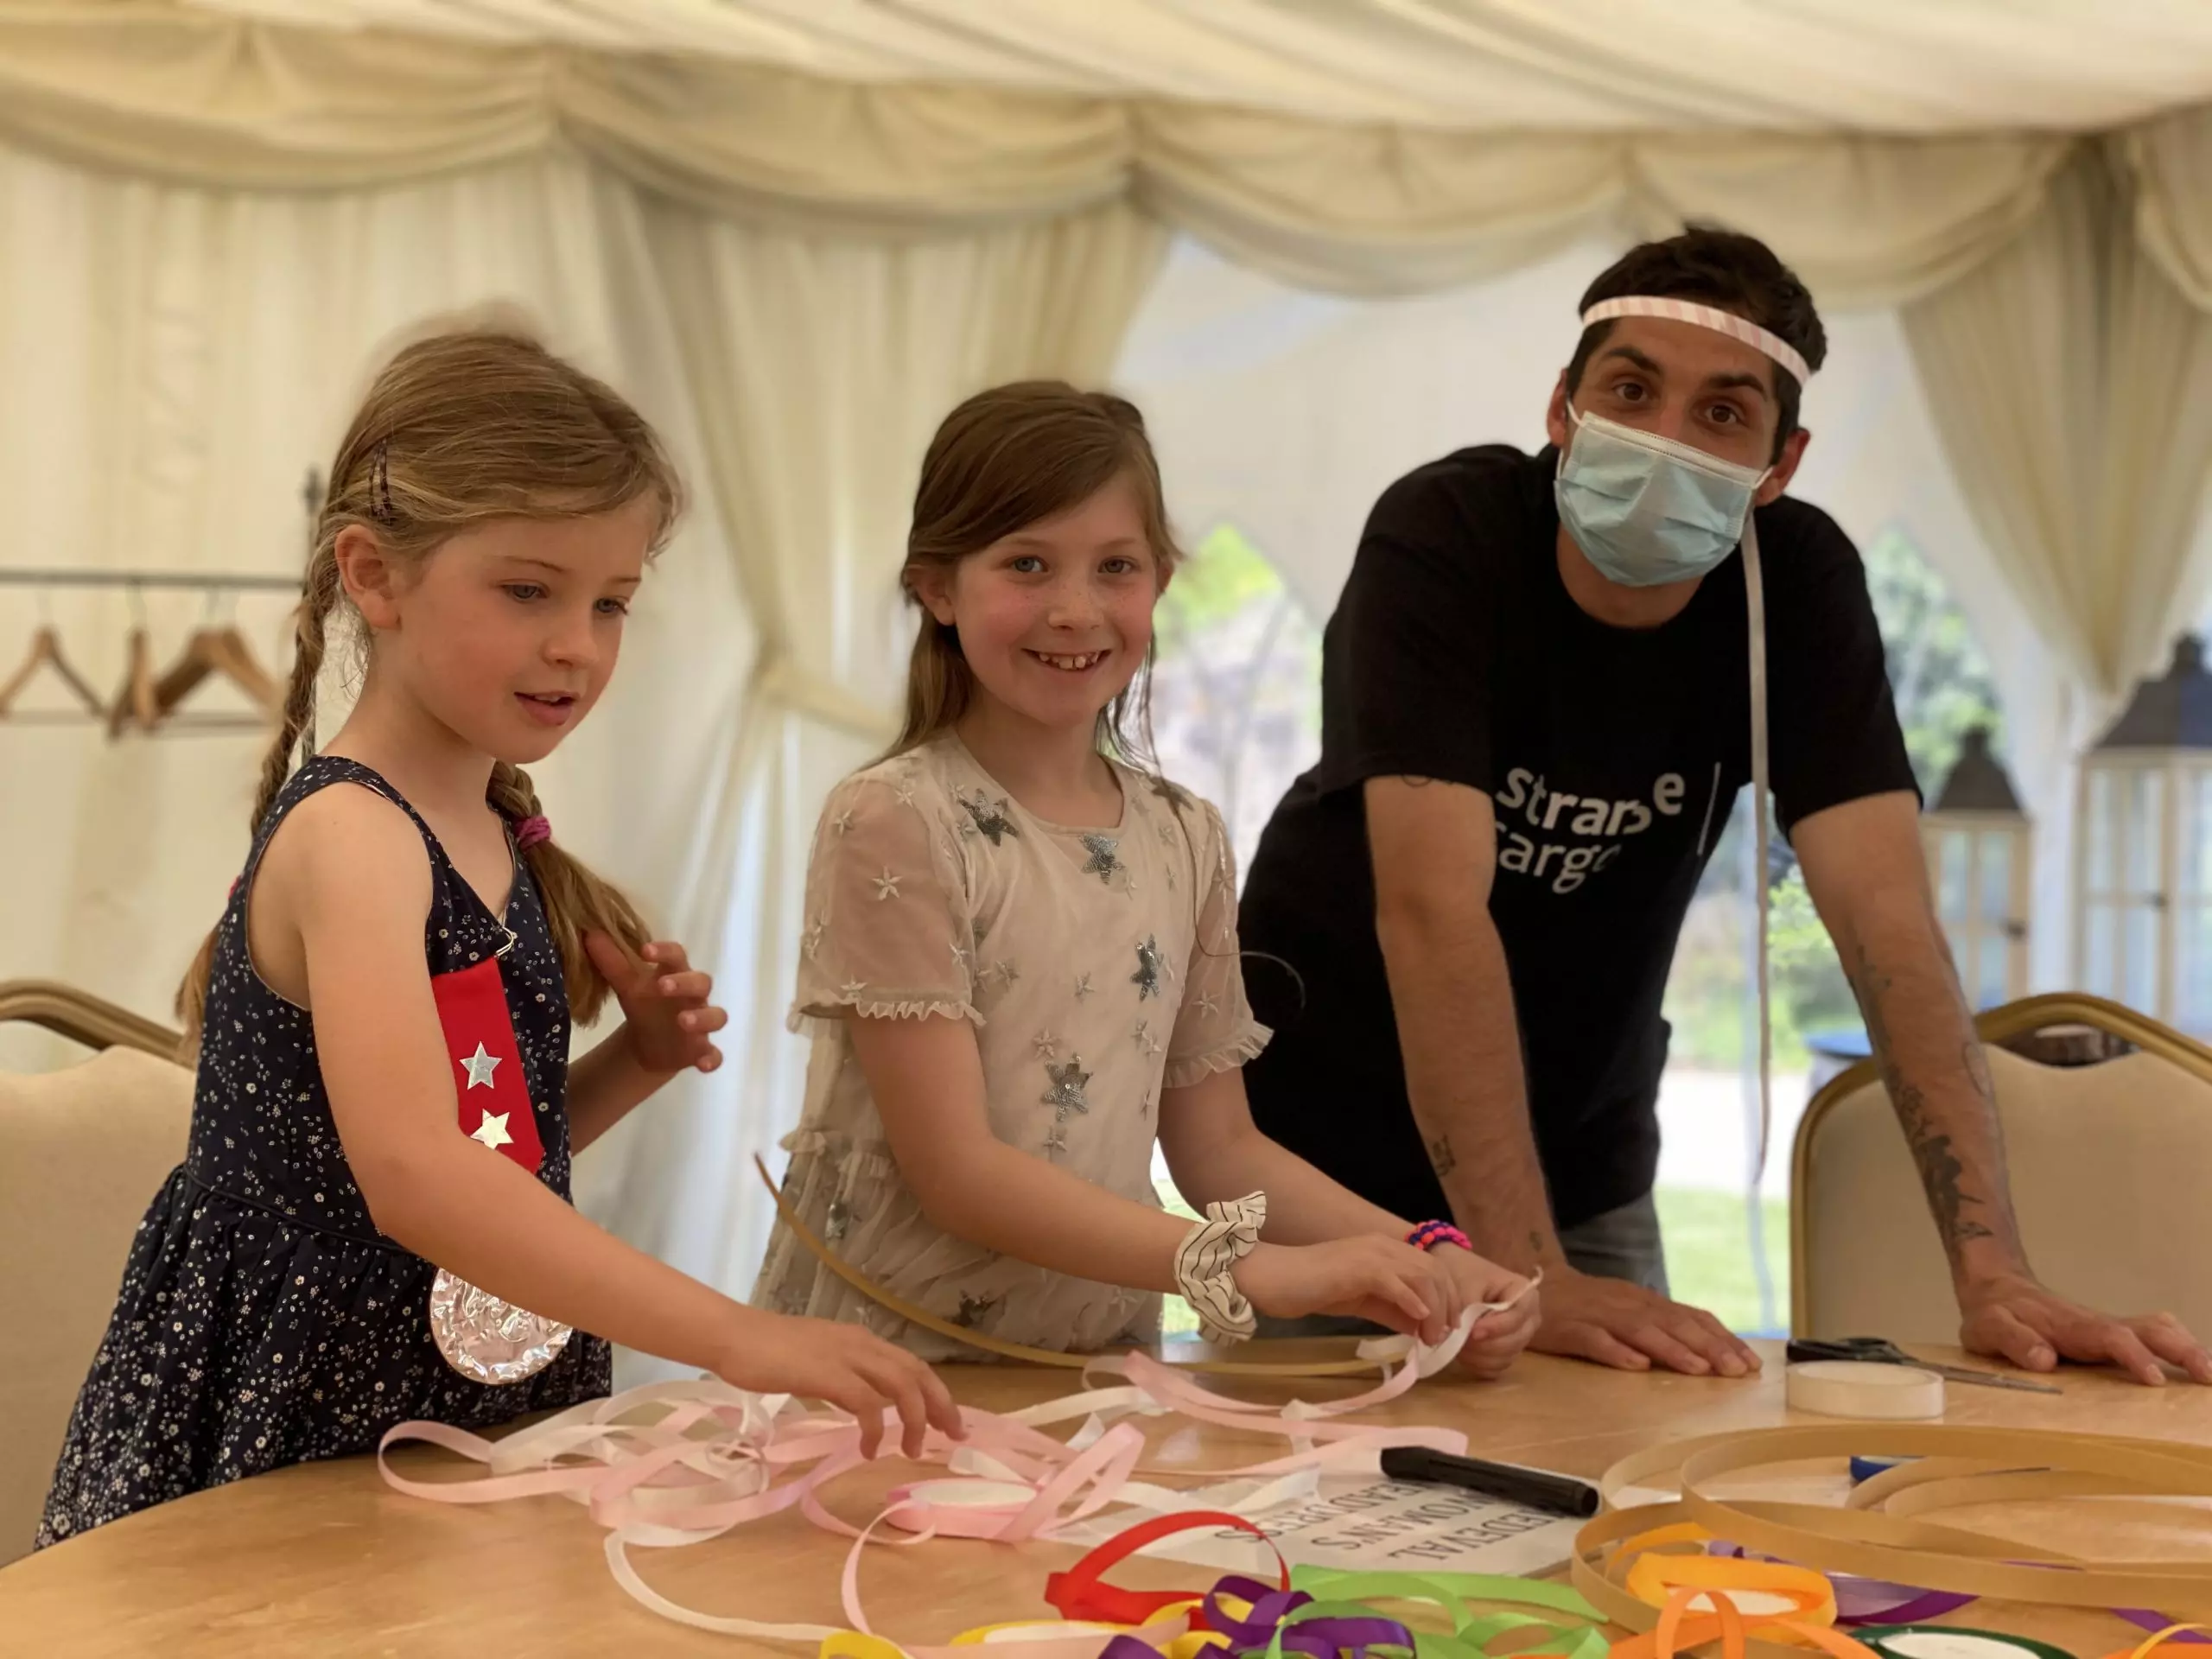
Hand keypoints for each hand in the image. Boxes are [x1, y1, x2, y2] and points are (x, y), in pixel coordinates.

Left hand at [585, 933, 727, 1075]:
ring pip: (715, 1016)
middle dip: (685, 983)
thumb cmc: (645, 1004)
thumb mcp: (627, 985)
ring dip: (702, 1018)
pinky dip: (712, 1058)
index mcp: (676, 974)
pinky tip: (704, 1065)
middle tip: (663, 986)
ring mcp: (702, 1023)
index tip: (645, 949)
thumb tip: (590, 933)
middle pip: (701, 982)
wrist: (652, 1043)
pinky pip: (715, 1053)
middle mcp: (694, 996)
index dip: (664, 951)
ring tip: (683, 1022)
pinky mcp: (702, 1049)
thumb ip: (612, 962)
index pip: (676, 955)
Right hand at [720, 1313, 965, 1458]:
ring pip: (902, 1385)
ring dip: (914, 1420)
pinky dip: (875, 1428)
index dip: (935, 1392)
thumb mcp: (818, 1362)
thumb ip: (843, 1378)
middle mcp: (861, 1344)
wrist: (734, 1337)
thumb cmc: (767, 1352)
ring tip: (912, 1450)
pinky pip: (866, 1403)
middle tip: (953, 1436)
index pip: (912, 1364)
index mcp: (860, 1340)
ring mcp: (846, 1356)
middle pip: (918, 1372)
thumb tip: (862, 1405)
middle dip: (941, 1405)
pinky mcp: (828, 1374)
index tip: (948, 1421)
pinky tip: (869, 1448)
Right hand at [1234, 1236, 1462, 1345]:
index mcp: (1385, 1250)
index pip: (1432, 1268)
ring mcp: (1371, 1253)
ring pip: (1421, 1276)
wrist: (1273, 1278)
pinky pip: (1395, 1282)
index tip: (1448, 1329)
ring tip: (1431, 1338)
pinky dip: (1412, 1301)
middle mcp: (1383, 1245)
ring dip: (1434, 1309)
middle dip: (1447, 1305)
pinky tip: (1418, 1322)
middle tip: (1443, 1338)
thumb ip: (1391, 1309)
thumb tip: (1421, 1327)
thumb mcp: (1361, 1301)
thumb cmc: (1311, 1289)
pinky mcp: (1358, 1267)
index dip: (1448, 1298)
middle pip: (1434, 1271)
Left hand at [1436, 1249, 1538, 1378]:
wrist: (1449, 1278)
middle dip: (1486, 1344)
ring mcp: (1519, 1337)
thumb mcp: (1463, 1286)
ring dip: (1480, 1355)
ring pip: (1507, 1357)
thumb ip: (1468, 1312)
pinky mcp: (1505, 1353)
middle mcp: (1528, 1317)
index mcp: (1525, 1293)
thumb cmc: (1459, 1275)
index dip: (1497, 1326)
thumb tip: (1465, 1337)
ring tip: (1458, 1343)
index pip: (1520, 1315)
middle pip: (1516, 1340)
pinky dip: (1478, 1364)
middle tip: (1461, 1338)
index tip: (1473, 1330)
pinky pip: (1497, 1368)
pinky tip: (1463, 1353)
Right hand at [1530, 1266, 1759, 1376]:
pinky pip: (1594, 1340)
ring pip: (1641, 1330)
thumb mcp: (1629, 1311)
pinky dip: (1616, 1352)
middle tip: (1737, 1371)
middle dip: (1709, 1347)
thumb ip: (1662, 1328)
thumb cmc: (1587, 1307)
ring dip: (1673, 1350)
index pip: (1691, 1318)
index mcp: (1645, 1302)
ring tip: (1700, 1369)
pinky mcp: (1570, 1329)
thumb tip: (1708, 1354)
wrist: (1531, 1286)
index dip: (1722, 1339)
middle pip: (1673, 1324)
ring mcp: (1599, 1316)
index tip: (1750, 1363)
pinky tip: (1635, 1365)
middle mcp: (1628, 1305)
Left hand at [1958, 1272, 2211, 1385]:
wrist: (1997, 1290)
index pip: (2110, 1337)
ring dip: (2188, 1348)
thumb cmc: (1994, 1314)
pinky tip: (2196, 1366)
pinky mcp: (2112, 1336)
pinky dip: (2180, 1348)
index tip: (2153, 1379)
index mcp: (2070, 1328)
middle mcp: (2097, 1325)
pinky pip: (2152, 1337)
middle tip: (2208, 1376)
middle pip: (2150, 1328)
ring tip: (2211, 1375)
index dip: (2133, 1356)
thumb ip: (2013, 1340)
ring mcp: (2109, 1329)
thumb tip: (2044, 1359)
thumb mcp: (1988, 1327)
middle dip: (2181, 1350)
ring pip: (2158, 1329)